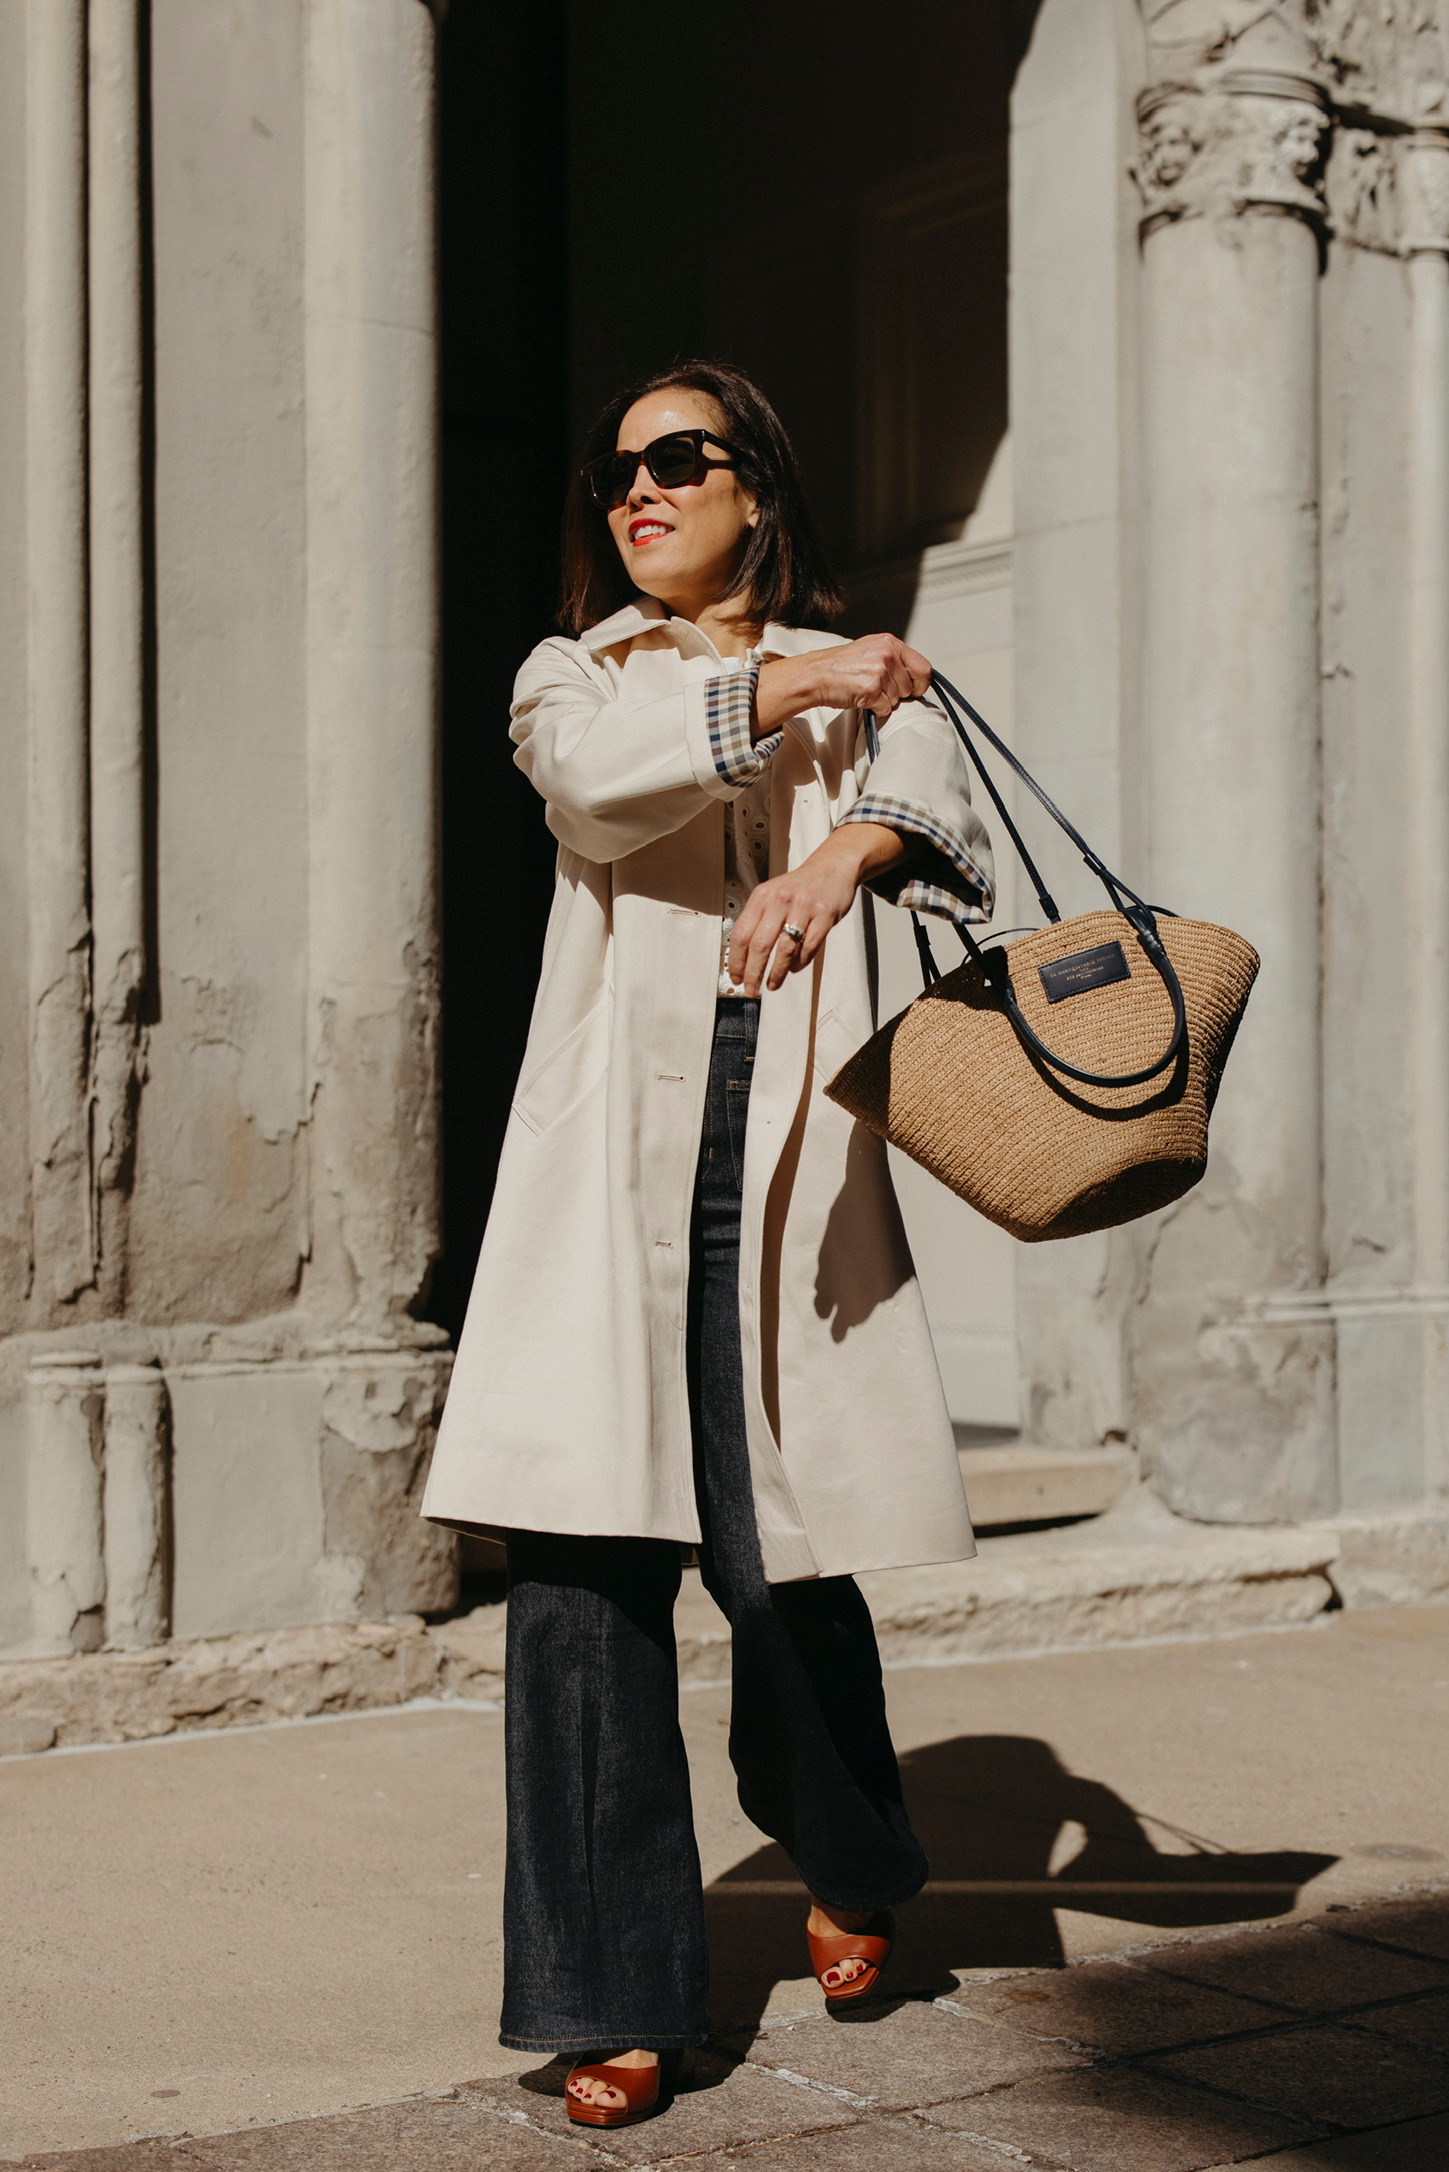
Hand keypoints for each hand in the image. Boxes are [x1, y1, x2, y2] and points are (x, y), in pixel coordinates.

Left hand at [727, 825, 904, 994]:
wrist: (832, 868)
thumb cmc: (800, 888)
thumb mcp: (772, 896)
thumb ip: (758, 920)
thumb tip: (743, 958)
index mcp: (762, 897)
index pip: (741, 934)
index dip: (736, 961)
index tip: (735, 977)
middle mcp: (780, 900)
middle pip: (760, 944)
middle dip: (753, 973)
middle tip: (751, 990)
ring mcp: (803, 907)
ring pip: (785, 949)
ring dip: (777, 973)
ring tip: (773, 984)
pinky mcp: (824, 914)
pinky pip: (809, 946)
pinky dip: (800, 962)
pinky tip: (794, 968)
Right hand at [754, 634, 932, 735]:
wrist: (816, 675)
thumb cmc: (841, 665)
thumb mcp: (871, 649)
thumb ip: (894, 657)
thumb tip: (916, 675)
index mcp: (890, 643)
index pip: (924, 668)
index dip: (921, 683)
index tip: (914, 688)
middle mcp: (887, 655)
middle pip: (910, 687)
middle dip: (897, 693)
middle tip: (878, 688)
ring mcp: (879, 672)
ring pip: (897, 700)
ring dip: (884, 701)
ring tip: (865, 690)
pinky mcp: (871, 690)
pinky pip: (885, 709)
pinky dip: (875, 709)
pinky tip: (862, 698)